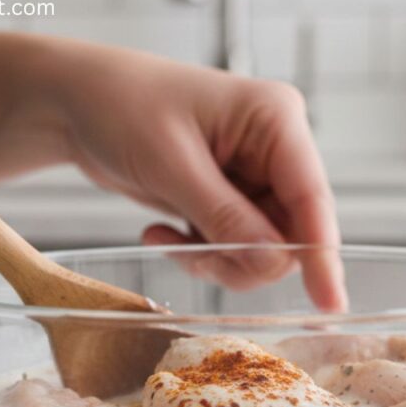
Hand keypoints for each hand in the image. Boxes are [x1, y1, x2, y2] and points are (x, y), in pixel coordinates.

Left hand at [39, 39, 346, 311]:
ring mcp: (253, 175)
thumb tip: (272, 263)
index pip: (311, 198)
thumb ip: (225, 217)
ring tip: (167, 238)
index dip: (322, 256)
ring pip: (262, 249)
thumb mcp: (171, 164)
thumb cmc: (120, 106)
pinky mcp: (229, 197)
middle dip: (244, 259)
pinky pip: (233, 247)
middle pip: (290, 233)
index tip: (330, 304)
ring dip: (216, 259)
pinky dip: (198, 253)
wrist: (75, 102)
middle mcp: (273, 148)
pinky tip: (160, 232)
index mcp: (275, 119)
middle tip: (194, 255)